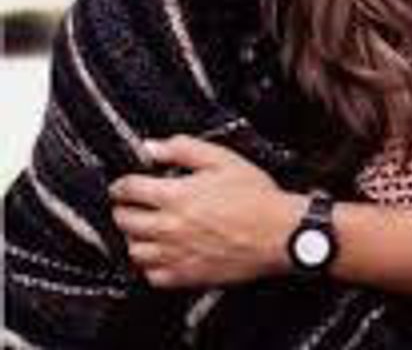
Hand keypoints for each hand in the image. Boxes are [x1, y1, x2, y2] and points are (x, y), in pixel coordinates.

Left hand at [109, 135, 305, 287]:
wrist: (279, 233)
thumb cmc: (256, 198)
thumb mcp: (224, 159)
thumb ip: (184, 149)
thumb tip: (153, 147)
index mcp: (176, 196)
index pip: (128, 189)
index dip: (121, 183)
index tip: (124, 184)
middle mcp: (170, 227)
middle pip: (124, 220)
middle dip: (123, 208)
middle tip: (132, 204)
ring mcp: (175, 254)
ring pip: (133, 250)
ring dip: (135, 237)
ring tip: (146, 228)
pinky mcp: (186, 275)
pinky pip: (151, 275)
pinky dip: (150, 264)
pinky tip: (162, 252)